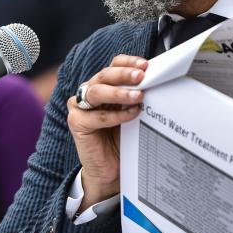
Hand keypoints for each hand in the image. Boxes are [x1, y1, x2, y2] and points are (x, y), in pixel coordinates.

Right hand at [66, 54, 146, 210]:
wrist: (111, 170)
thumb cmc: (123, 139)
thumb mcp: (133, 113)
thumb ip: (138, 97)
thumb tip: (156, 81)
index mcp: (105, 86)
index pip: (113, 66)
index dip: (127, 62)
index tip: (145, 64)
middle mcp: (90, 92)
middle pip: (104, 75)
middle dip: (124, 74)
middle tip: (141, 76)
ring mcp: (80, 107)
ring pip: (97, 91)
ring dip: (119, 92)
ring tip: (138, 96)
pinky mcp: (77, 123)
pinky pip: (97, 116)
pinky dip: (116, 115)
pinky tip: (131, 115)